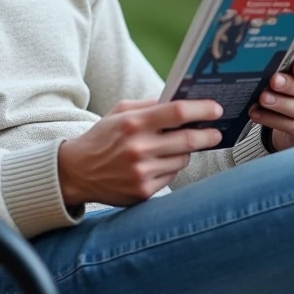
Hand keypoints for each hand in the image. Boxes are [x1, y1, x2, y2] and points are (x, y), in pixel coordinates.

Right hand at [57, 99, 222, 206]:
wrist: (77, 172)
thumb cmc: (103, 137)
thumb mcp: (120, 112)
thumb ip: (150, 105)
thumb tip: (183, 102)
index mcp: (133, 123)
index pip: (177, 112)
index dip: (201, 109)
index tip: (216, 109)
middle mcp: (138, 148)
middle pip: (188, 140)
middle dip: (207, 135)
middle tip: (216, 132)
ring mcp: (141, 172)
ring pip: (183, 160)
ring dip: (186, 152)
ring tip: (178, 147)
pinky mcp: (143, 191)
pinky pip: (171, 176)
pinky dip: (171, 168)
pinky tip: (160, 163)